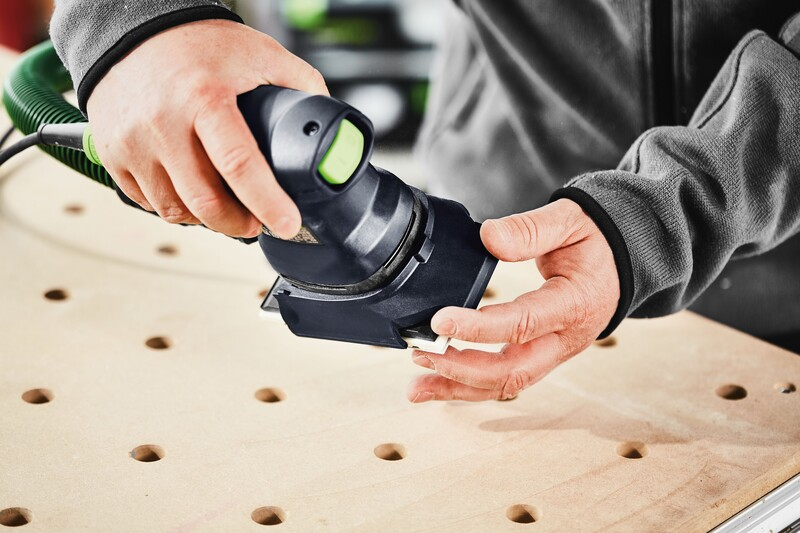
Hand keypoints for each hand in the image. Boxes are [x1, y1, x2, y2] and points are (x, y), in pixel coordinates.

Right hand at [86, 19, 327, 237]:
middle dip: (239, 224)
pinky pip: (149, 203)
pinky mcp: (114, 155)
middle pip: (206, 201)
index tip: (287, 223)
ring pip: (176, 210)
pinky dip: (176, 208)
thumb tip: (327, 120)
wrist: (133, 31)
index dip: (267, 202)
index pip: (239, 164)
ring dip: (207, 219)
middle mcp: (164, 124)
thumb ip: (300, 84)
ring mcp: (134, 143)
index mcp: (205, 98)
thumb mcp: (260, 52)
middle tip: (256, 222)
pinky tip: (191, 192)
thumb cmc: (196, 43)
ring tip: (224, 206)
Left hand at [407, 199, 619, 401]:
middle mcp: (567, 339)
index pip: (523, 324)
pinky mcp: (543, 357)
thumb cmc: (595, 239)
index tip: (440, 320)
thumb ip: (531, 229)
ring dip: (460, 388)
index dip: (479, 328)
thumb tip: (489, 237)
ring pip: (507, 384)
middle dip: (462, 369)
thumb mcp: (569, 220)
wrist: (621, 260)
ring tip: (418, 386)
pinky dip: (470, 386)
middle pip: (513, 371)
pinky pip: (507, 379)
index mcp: (575, 304)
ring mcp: (556, 353)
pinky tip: (439, 385)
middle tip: (421, 354)